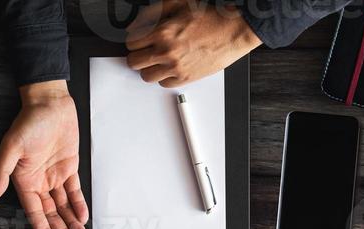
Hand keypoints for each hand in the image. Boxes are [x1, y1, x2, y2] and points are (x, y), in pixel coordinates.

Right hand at [0, 80, 88, 228]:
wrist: (50, 104)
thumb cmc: (28, 122)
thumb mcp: (11, 147)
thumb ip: (2, 172)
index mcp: (24, 180)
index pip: (34, 212)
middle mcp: (39, 181)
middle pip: (51, 213)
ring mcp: (54, 176)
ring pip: (64, 206)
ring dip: (72, 222)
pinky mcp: (68, 169)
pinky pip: (74, 192)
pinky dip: (79, 205)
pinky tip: (83, 217)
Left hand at [126, 0, 261, 87]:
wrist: (232, 31)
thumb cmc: (209, 17)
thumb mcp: (177, 4)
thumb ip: (151, 14)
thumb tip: (135, 25)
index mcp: (162, 32)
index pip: (131, 43)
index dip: (134, 40)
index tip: (139, 41)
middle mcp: (167, 52)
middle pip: (134, 62)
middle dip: (138, 55)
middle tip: (145, 51)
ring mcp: (176, 67)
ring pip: (146, 76)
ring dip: (149, 68)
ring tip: (157, 60)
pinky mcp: (187, 77)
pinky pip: (164, 84)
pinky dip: (165, 77)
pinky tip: (171, 66)